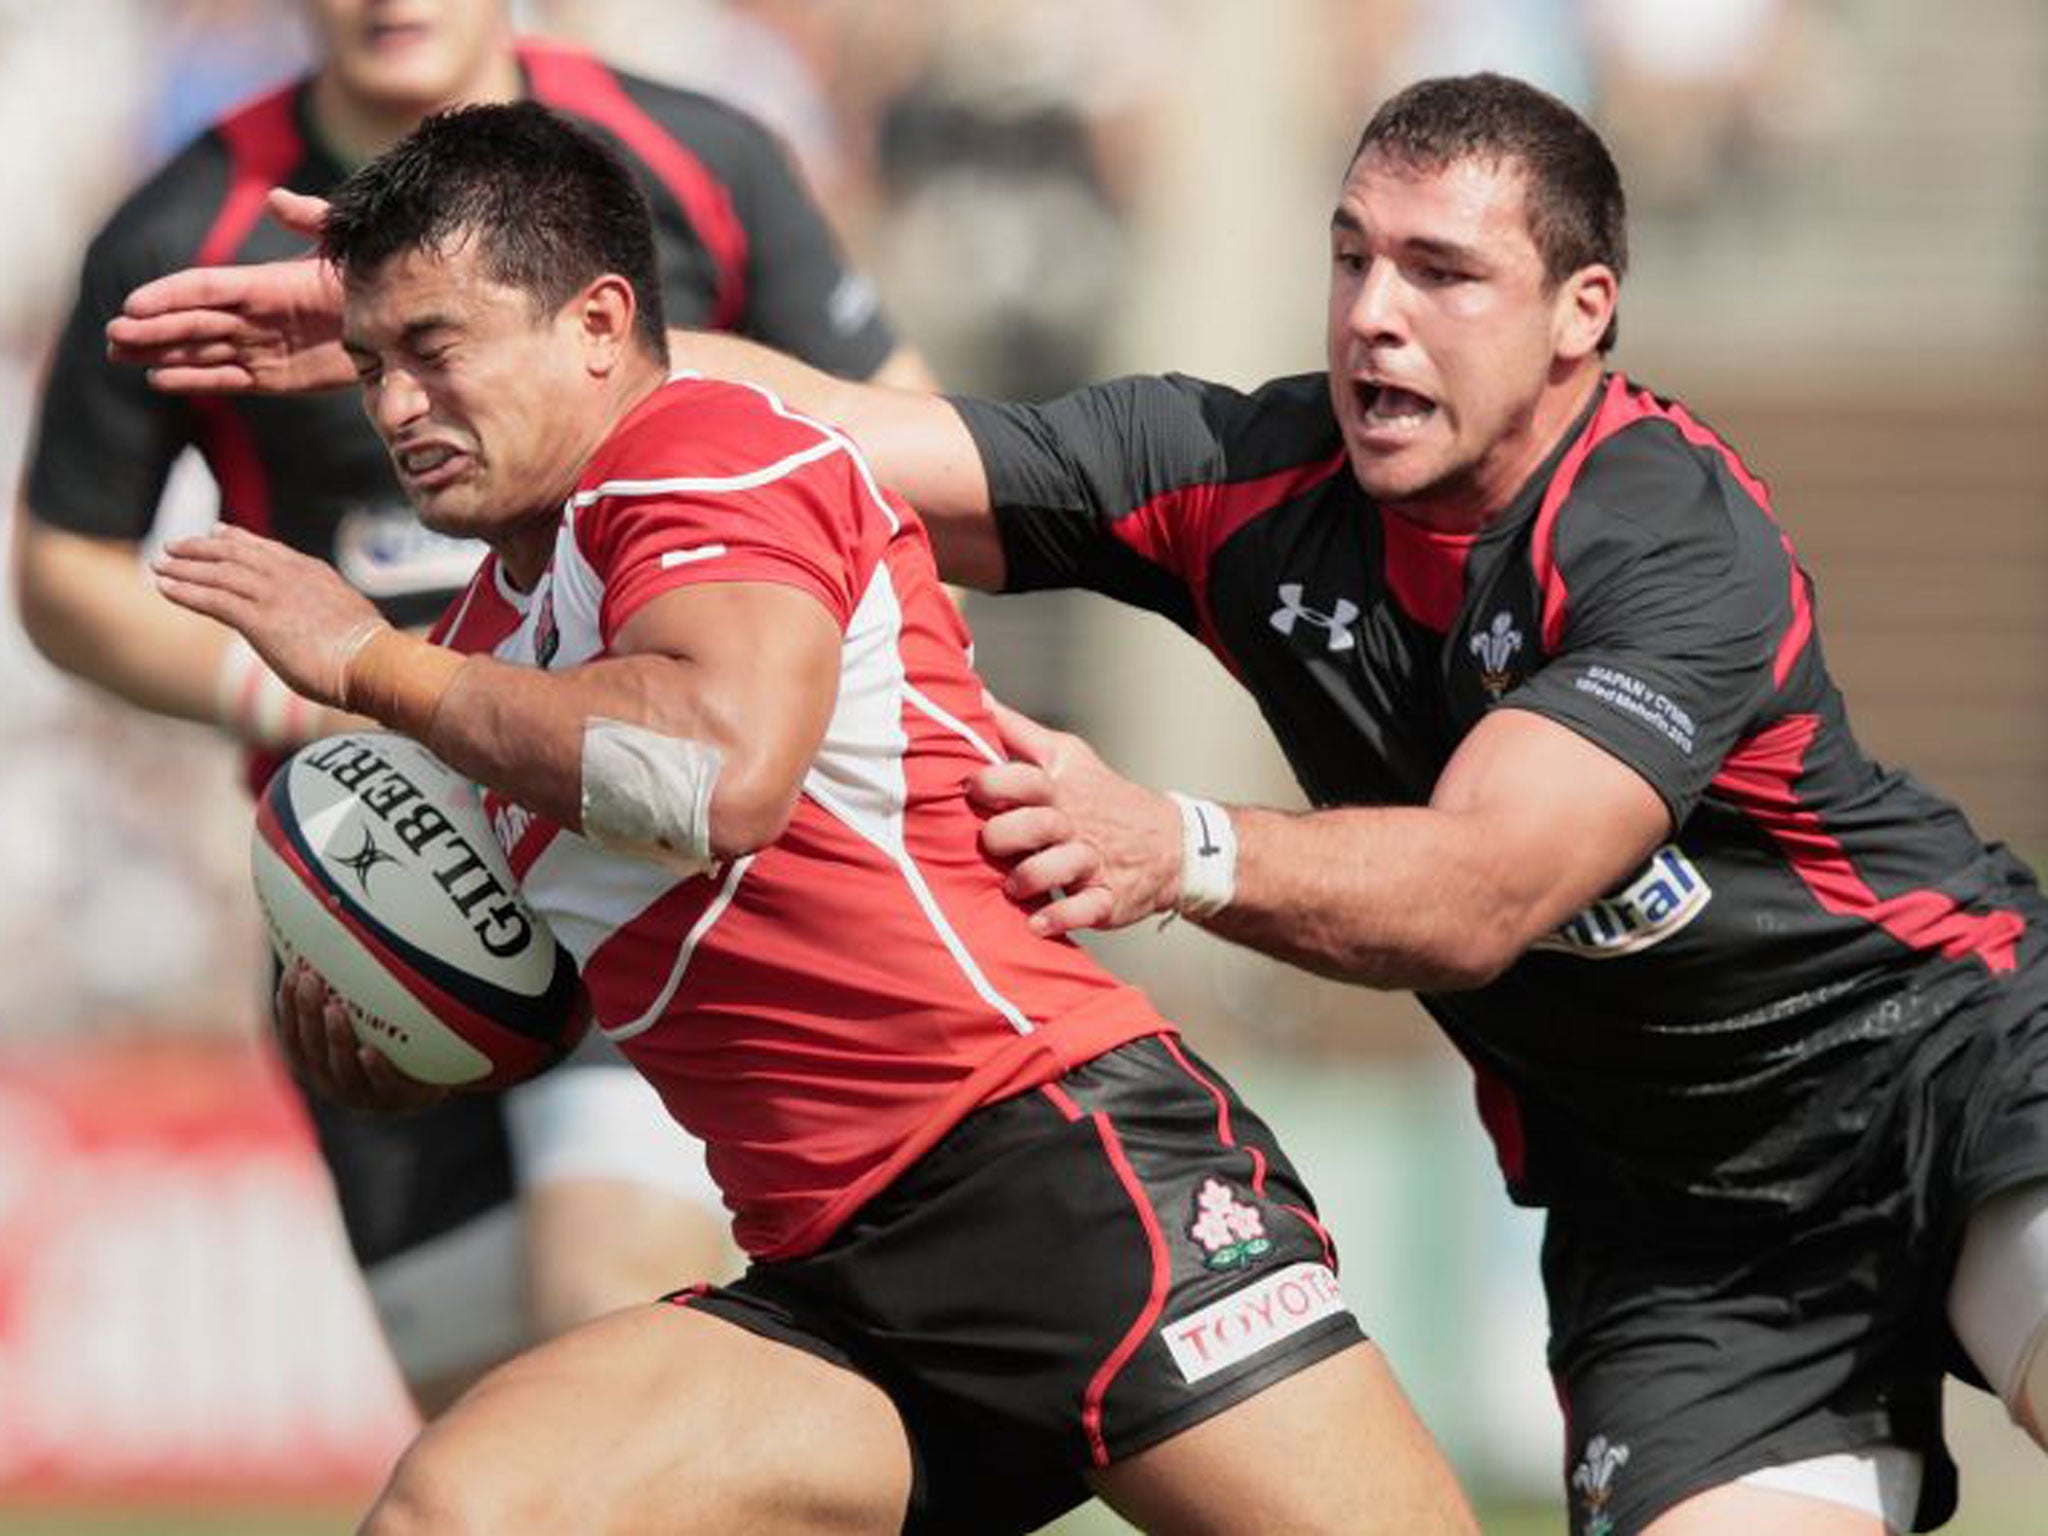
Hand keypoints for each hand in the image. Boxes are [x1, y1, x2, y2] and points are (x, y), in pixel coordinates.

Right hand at [107, 190, 351, 394]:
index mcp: (264, 282)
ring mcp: (261, 347)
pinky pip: (228, 379)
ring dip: (161, 352)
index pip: (205, 287)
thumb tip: (276, 199)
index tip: (133, 303)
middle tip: (113, 335)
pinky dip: (195, 380)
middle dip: (152, 327)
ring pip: (200, 350)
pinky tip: (160, 380)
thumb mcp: (344, 247)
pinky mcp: (275, 378)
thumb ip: (313, 220)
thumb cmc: (371, 281)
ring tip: (119, 355)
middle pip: (193, 321)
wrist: (400, 329)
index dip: (170, 295)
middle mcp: (254, 315)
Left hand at [153, 524, 385, 707]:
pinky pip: (212, 599)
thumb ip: (326, 614)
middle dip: (201, 547)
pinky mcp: (259, 619)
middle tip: (175, 546)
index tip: (218, 531)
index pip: (267, 549)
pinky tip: (165, 588)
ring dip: (185, 568)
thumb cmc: (369, 654)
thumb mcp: (348, 621)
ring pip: (219, 572)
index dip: (238, 538)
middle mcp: (290, 575)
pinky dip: (185, 591)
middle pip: (236, 552)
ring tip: (159, 565)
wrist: (373, 663)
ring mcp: (273, 594)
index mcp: (313, 573)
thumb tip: (328, 628)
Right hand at [274, 960, 448, 1114]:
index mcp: (318, 1060)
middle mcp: (334, 1081)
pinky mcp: (398, 1102)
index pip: (292, 1032)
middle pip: (312, 1049)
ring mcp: (365, 1096)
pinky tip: (369, 1051)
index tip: (291, 973)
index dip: (287, 1005)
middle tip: (310, 980)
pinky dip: (375, 1071)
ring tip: (335, 1009)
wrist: (441, 1075)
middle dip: (306, 1013)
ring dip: (335, 1039)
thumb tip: (335, 926)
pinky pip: (385, 1087)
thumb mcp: (369, 1013)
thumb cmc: (395, 1038)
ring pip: (342, 1071)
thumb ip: (348, 987)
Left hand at [968, 699, 1182, 935]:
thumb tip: (975, 698)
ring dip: (1026, 879)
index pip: (1023, 778)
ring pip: (1055, 868)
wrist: (1167, 840)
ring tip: (1013, 885)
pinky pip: (1083, 910)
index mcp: (1059, 787)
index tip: (973, 790)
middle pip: (1033, 825)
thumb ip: (1017, 731)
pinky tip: (1036, 923)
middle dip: (1002, 835)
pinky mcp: (1107, 898)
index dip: (991, 783)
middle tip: (991, 843)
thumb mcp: (1065, 755)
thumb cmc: (1100, 796)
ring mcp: (1093, 862)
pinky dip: (1059, 918)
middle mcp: (1075, 823)